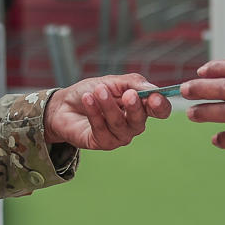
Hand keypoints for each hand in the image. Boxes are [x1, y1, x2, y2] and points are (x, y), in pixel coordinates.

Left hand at [43, 74, 173, 150]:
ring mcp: (119, 136)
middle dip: (134, 107)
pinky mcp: (102, 143)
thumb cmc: (91, 92)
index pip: (160, 110)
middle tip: (128, 94)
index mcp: (140, 107)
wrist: (64, 105)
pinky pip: (101, 129)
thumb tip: (153, 89)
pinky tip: (87, 99)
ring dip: (108, 106)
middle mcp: (133, 124)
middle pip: (140, 120)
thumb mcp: (112, 81)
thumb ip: (133, 83)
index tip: (154, 98)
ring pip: (119, 124)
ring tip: (98, 90)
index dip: (161, 106)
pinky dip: (94, 112)